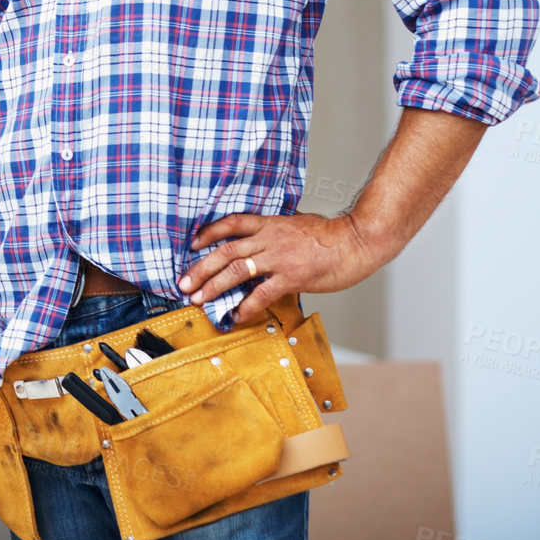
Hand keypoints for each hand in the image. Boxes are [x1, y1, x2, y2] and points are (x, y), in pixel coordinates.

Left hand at [177, 211, 391, 324]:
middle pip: (226, 251)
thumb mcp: (296, 224)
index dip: (208, 233)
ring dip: (214, 286)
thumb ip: (275, 232)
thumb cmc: (330, 236)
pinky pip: (262, 293)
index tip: (191, 244)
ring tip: (199, 299)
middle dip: (201, 268)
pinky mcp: (292, 277)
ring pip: (238, 270)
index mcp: (269, 223)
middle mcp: (269, 238)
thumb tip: (259, 241)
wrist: (356, 241)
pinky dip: (246, 305)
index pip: (231, 223)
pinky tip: (236, 315)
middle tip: (183, 284)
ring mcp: (279, 258)